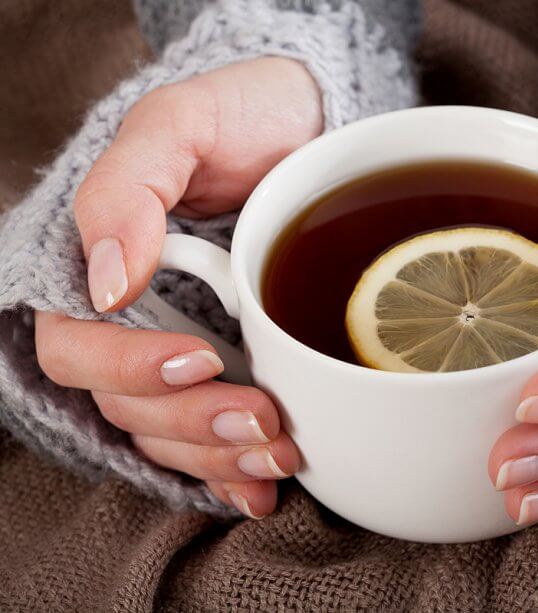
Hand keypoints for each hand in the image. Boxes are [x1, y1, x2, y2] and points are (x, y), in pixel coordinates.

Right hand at [35, 57, 322, 517]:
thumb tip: (106, 282)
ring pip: (170, 434)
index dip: (128, 368)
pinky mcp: (229, 368)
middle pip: (127, 405)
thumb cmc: (240, 114)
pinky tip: (263, 488)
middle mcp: (133, 319)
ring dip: (219, 456)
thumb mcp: (179, 124)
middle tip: (263, 419)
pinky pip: (210, 440)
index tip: (197, 359)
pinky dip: (233, 472)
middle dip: (191, 425)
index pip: (76, 345)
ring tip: (280, 451)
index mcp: (100, 267)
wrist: (309, 127)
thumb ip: (127, 189)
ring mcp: (180, 348)